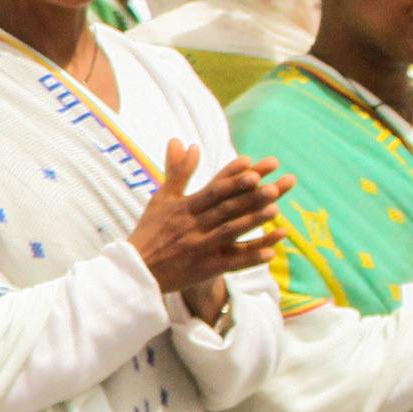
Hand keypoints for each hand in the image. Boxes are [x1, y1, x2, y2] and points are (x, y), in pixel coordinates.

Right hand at [127, 143, 290, 299]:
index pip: (212, 190)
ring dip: (252, 222)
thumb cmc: (150, 230)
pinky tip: (270, 254)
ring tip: (276, 211)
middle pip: (226, 209)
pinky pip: (230, 263)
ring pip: (229, 232)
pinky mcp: (205, 268)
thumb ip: (178, 171)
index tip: (251, 165)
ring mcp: (200, 247)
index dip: (232, 178)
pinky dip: (249, 259)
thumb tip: (184, 142)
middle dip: (250, 198)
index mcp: (184, 208)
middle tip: (274, 187)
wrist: (136, 269)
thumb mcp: (162, 198)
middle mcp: (193, 225)